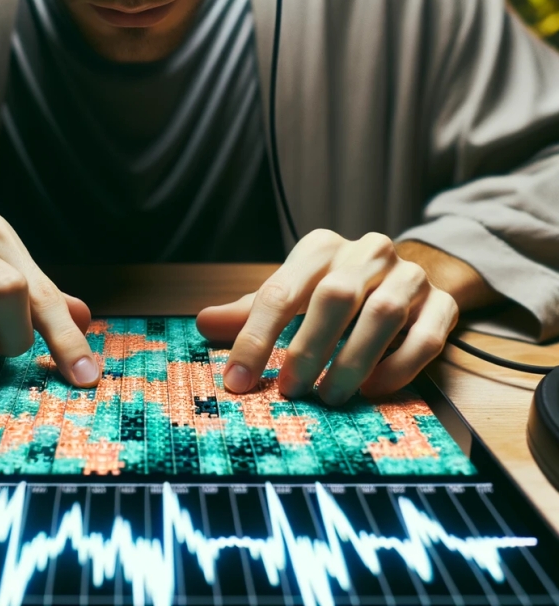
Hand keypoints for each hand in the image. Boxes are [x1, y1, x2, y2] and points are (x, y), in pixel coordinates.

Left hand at [196, 230, 458, 404]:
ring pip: (383, 316)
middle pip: (336, 296)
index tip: (236, 381)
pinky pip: (425, 338)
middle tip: (290, 390)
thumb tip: (202, 323)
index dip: (255, 339)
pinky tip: (373, 390)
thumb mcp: (290, 294)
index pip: (281, 291)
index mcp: (320, 247)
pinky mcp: (442, 303)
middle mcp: (367, 252)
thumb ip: (250, 312)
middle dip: (309, 349)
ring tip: (329, 397)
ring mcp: (409, 276)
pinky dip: (397, 367)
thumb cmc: (331, 289)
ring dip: (352, 361)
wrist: (402, 276)